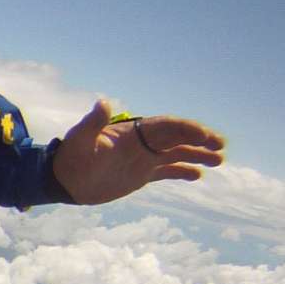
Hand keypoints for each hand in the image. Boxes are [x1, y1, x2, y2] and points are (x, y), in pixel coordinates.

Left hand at [51, 100, 225, 204]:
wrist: (64, 180)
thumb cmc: (71, 157)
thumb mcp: (81, 139)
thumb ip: (93, 123)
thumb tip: (102, 103)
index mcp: (133, 132)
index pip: (165, 126)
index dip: (185, 129)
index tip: (203, 135)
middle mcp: (142, 143)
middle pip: (177, 137)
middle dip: (199, 139)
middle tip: (220, 145)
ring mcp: (144, 158)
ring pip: (177, 153)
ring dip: (198, 155)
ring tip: (219, 160)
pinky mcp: (142, 174)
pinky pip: (167, 171)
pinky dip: (183, 172)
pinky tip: (198, 175)